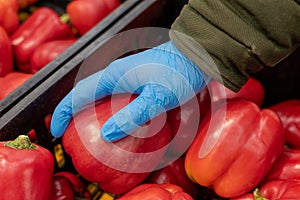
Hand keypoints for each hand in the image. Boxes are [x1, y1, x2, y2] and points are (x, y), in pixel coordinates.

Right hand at [50, 41, 209, 140]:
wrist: (194, 55)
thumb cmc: (178, 73)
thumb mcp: (157, 97)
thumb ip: (133, 116)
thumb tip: (106, 134)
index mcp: (114, 76)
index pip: (78, 94)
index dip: (63, 112)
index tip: (55, 130)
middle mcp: (115, 74)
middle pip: (84, 93)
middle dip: (71, 112)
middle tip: (68, 133)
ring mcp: (125, 77)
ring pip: (98, 95)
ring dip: (88, 111)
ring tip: (86, 130)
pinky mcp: (135, 80)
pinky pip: (113, 96)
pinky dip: (106, 109)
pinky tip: (114, 121)